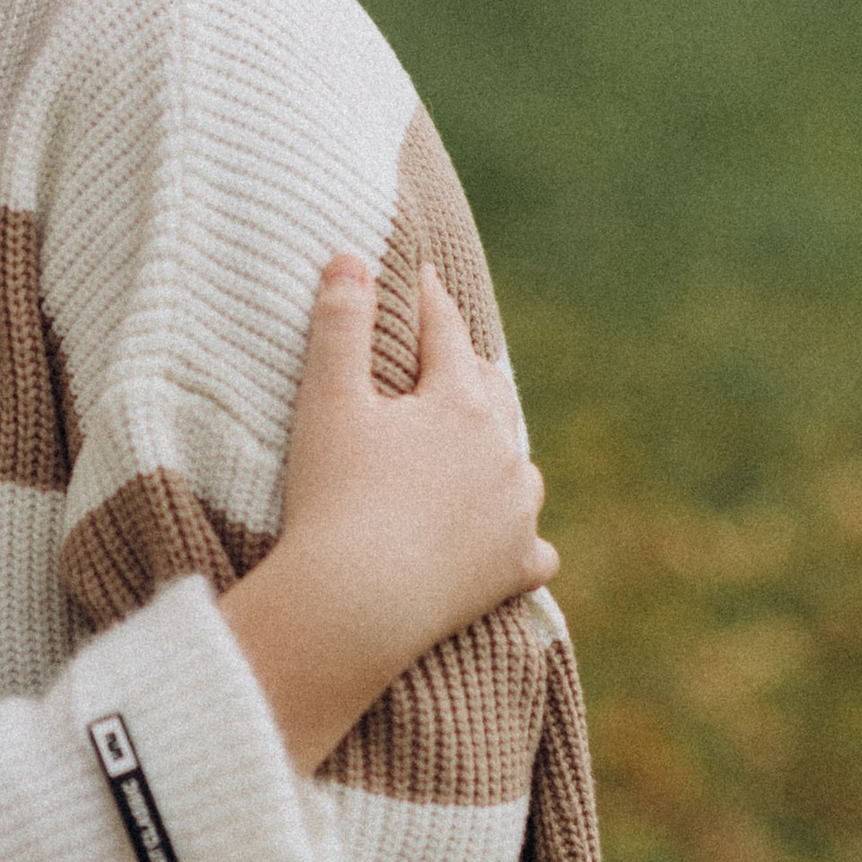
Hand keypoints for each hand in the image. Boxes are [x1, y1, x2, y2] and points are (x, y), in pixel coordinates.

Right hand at [224, 255, 557, 772]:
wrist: (356, 604)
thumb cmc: (334, 496)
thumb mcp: (327, 400)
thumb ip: (339, 323)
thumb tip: (351, 256)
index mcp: (461, 404)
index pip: (446, 335)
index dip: (429, 302)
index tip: (421, 278)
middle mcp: (504, 453)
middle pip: (491, 394)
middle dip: (468, 370)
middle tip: (449, 355)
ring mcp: (517, 514)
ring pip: (518, 466)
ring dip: (498, 450)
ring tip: (481, 446)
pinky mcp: (515, 569)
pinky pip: (534, 547)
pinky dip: (520, 536)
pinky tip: (511, 538)